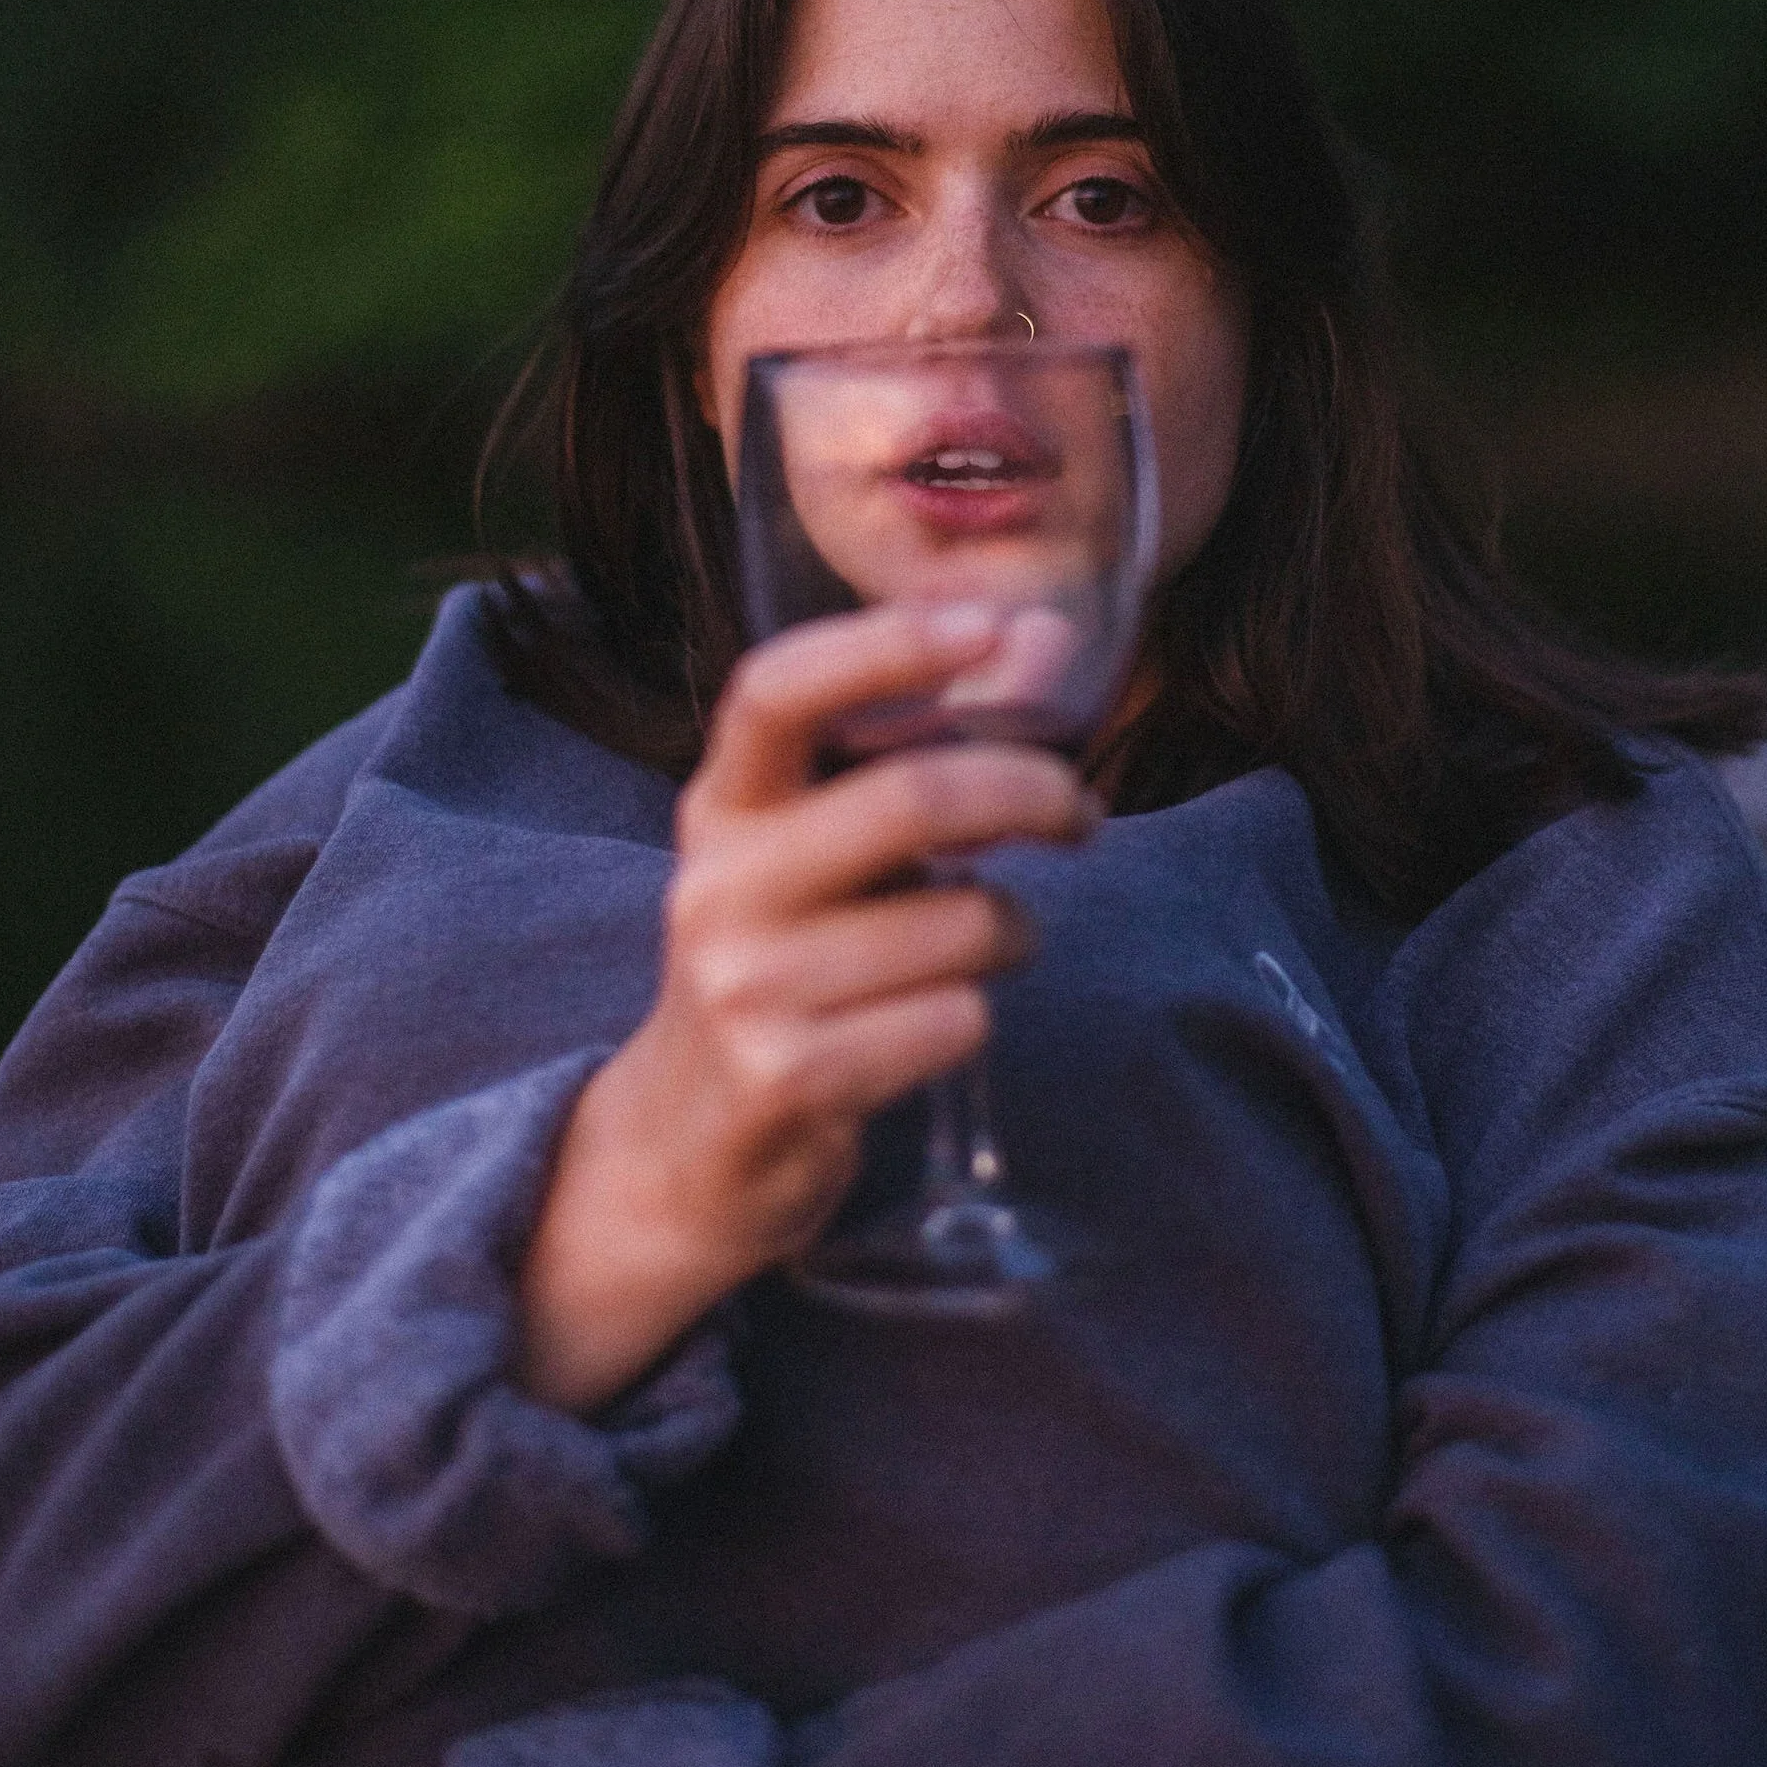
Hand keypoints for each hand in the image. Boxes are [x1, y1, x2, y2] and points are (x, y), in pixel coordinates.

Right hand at [519, 601, 1096, 1408]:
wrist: (685, 1144)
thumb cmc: (787, 963)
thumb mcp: (812, 852)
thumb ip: (914, 752)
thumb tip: (1044, 638)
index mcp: (722, 806)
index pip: (775, 689)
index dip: (885, 645)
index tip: (990, 623)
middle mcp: (717, 884)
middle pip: (910, 799)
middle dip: (1030, 795)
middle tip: (1080, 814)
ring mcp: (743, 985)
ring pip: (959, 924)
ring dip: (1013, 931)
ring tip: (990, 945)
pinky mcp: (785, 1079)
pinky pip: (952, 1020)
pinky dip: (973, 1017)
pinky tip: (931, 1025)